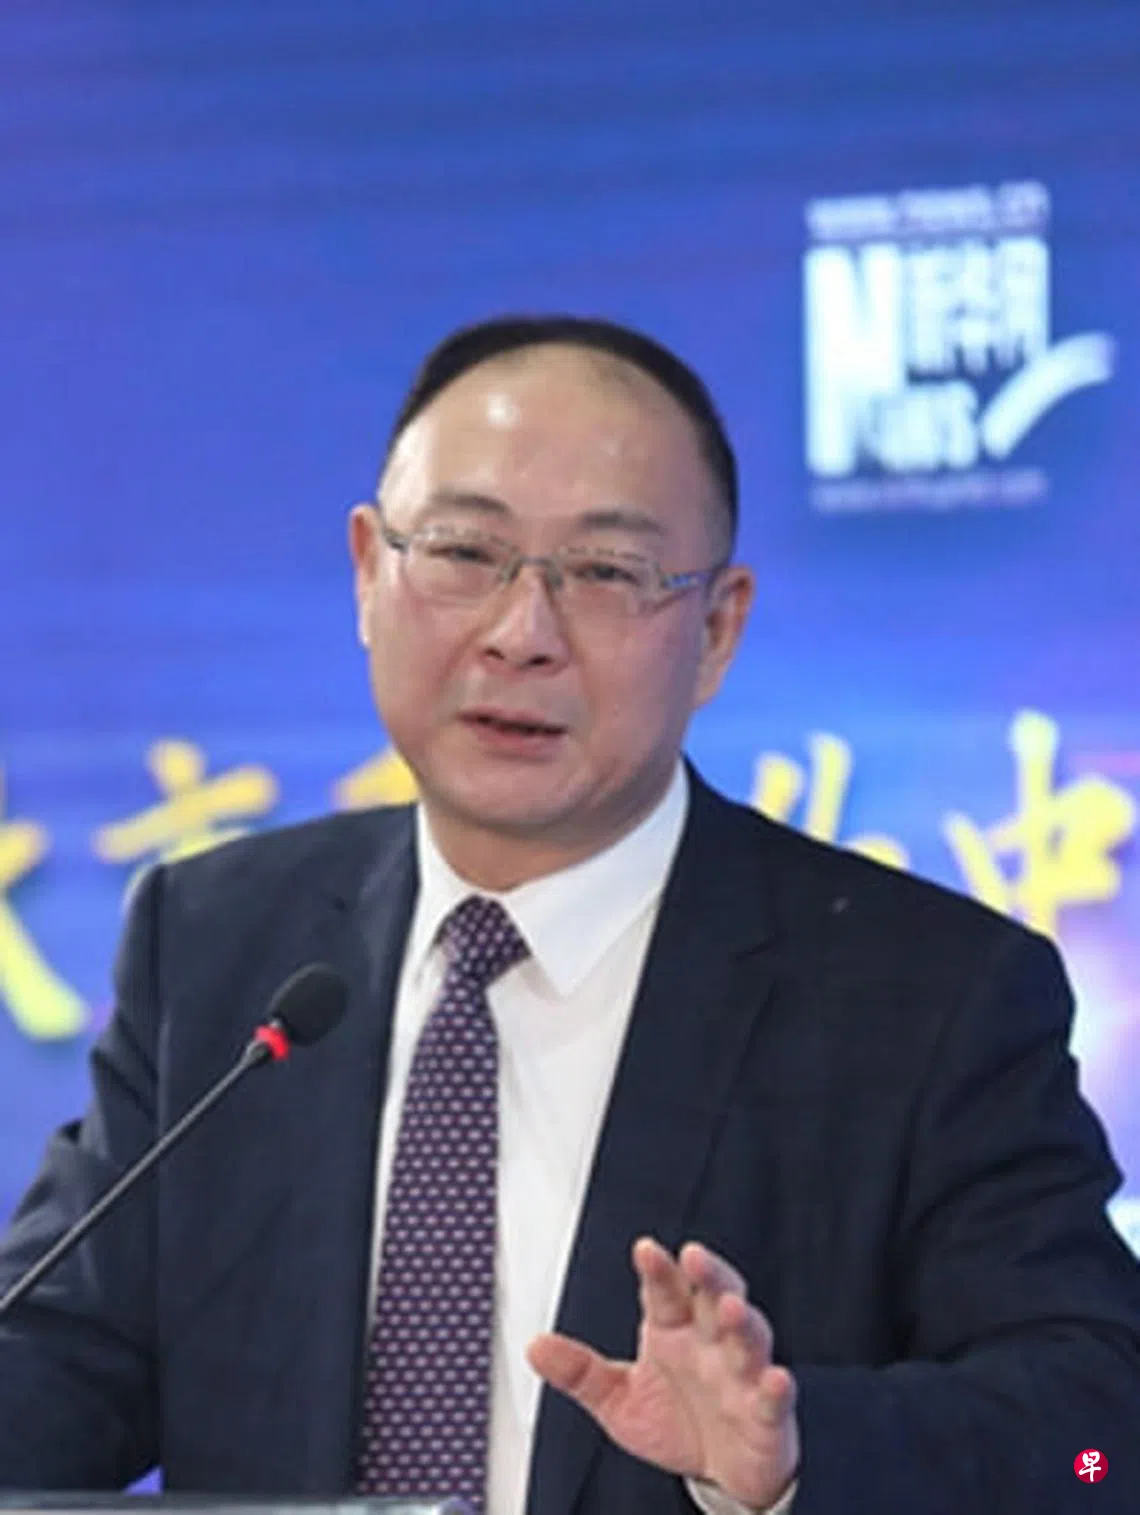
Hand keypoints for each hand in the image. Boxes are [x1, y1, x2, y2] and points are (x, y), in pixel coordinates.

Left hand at [527, 1237, 798, 1509]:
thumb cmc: (676, 1421)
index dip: (658, 1270)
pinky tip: (775, 1379)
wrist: (719, 1473)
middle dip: (708, 1276)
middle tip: (694, 1257)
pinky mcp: (766, 1414)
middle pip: (714, 1297)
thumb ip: (580, 1372)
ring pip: (749, 1338)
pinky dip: (776, 1388)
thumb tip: (534, 1346)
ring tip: (731, 1309)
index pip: (665, 1291)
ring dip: (743, 1322)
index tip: (645, 1251)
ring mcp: (742, 1374)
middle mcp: (710, 1342)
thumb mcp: (619, 1400)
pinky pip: (774, 1397)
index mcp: (674, 1329)